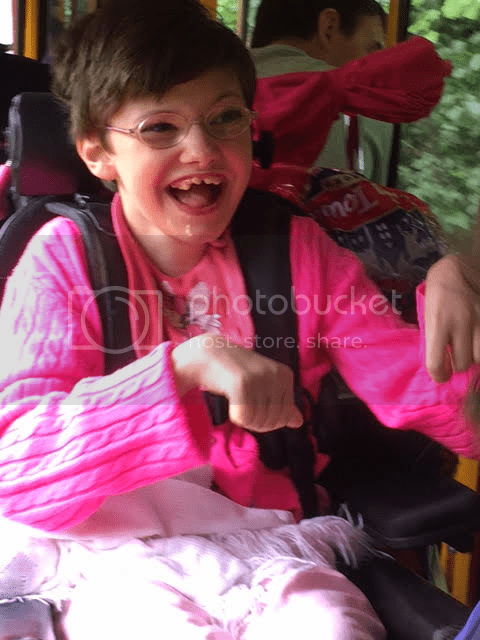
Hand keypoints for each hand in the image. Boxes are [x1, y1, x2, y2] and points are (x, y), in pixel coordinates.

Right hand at [171, 333, 302, 431]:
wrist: (207, 354)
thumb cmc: (236, 371)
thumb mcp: (263, 385)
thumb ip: (281, 403)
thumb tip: (299, 422)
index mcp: (285, 375)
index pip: (284, 417)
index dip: (267, 420)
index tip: (254, 404)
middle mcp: (275, 374)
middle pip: (272, 421)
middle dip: (256, 423)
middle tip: (242, 405)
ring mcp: (259, 378)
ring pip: (257, 421)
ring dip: (244, 419)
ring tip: (235, 400)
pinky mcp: (241, 383)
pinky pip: (243, 418)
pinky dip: (234, 416)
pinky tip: (230, 401)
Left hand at [425, 253, 479, 381]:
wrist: (456, 268)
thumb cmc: (437, 294)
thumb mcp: (429, 315)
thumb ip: (435, 339)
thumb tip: (442, 366)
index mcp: (437, 323)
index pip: (436, 363)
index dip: (439, 376)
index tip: (442, 376)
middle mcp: (459, 323)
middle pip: (463, 363)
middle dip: (459, 364)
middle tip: (457, 356)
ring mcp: (479, 319)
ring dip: (474, 356)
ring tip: (469, 347)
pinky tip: (476, 339)